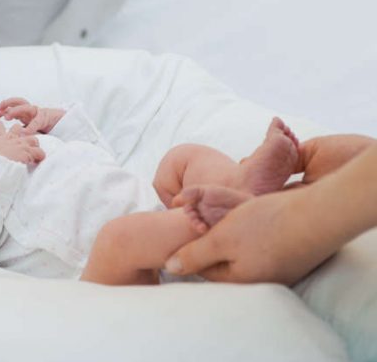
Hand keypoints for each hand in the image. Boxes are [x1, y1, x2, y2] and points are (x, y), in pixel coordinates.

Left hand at [0, 97, 64, 134]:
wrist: (61, 124)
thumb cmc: (42, 127)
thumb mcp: (27, 127)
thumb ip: (17, 129)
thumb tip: (2, 136)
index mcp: (24, 113)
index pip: (11, 107)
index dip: (1, 110)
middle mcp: (30, 110)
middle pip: (17, 101)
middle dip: (7, 103)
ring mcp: (37, 112)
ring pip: (25, 107)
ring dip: (15, 110)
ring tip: (8, 117)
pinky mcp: (45, 117)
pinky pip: (37, 121)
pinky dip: (30, 127)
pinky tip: (25, 132)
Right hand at [0, 120, 44, 163]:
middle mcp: (11, 138)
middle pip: (18, 128)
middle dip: (19, 133)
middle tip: (19, 142)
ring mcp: (21, 144)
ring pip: (32, 138)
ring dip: (33, 145)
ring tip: (32, 152)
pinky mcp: (29, 152)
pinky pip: (39, 152)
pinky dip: (40, 156)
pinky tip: (38, 160)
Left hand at [164, 187, 338, 284]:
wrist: (321, 214)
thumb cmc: (268, 224)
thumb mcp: (223, 238)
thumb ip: (195, 254)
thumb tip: (170, 267)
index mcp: (239, 281)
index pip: (203, 268)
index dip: (192, 245)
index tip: (187, 221)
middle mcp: (258, 280)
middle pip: (223, 259)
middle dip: (212, 236)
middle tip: (208, 213)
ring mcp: (277, 270)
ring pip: (241, 249)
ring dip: (231, 230)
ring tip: (232, 211)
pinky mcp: (290, 255)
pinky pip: (260, 244)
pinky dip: (252, 228)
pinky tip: (254, 214)